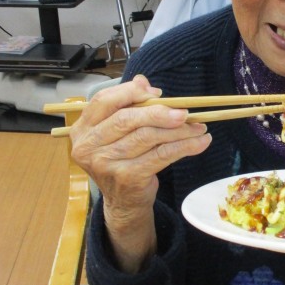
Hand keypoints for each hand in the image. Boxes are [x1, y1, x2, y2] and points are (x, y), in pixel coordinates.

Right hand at [70, 74, 211, 271]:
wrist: (123, 202)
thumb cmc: (122, 159)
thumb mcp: (120, 131)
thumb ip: (129, 104)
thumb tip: (144, 83)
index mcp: (84, 129)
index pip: (104, 100)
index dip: (131, 92)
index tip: (157, 93)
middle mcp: (89, 146)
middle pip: (127, 119)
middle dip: (160, 112)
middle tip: (185, 113)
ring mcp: (106, 164)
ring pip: (148, 137)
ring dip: (179, 130)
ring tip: (199, 127)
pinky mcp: (127, 177)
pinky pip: (161, 155)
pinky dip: (185, 146)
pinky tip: (200, 142)